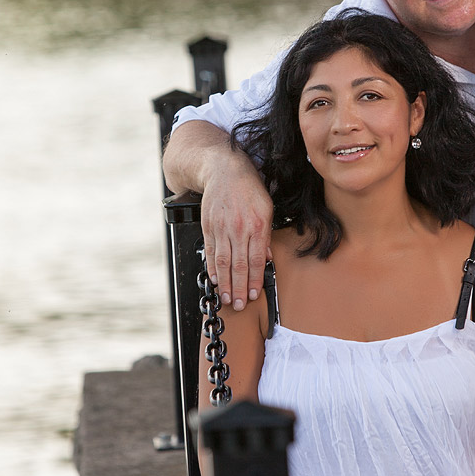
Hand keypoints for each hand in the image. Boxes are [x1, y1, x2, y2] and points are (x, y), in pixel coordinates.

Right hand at [201, 167, 272, 311]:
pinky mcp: (208, 226)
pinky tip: (215, 280)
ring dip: (225, 283)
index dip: (255, 280)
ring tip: (227, 298)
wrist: (224, 170)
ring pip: (223, 261)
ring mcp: (221, 227)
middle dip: (240, 288)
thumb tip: (265, 258)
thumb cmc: (248, 188)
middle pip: (239, 265)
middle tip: (240, 305)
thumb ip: (266, 235)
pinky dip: (212, 267)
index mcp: (257, 225)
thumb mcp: (267, 208)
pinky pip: (210, 251)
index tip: (255, 295)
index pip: (256, 260)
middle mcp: (238, 228)